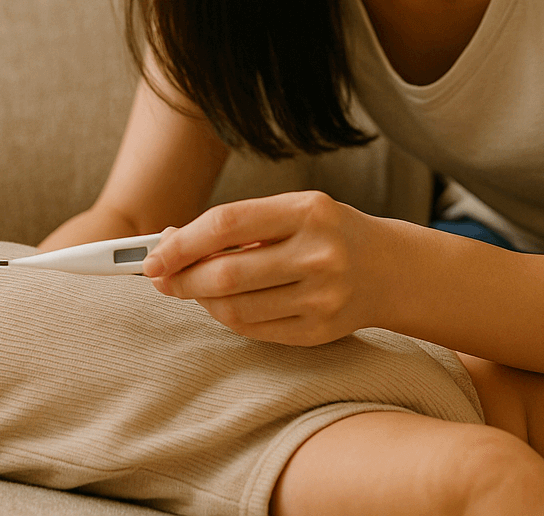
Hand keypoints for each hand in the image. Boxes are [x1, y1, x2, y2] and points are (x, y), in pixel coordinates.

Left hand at [142, 191, 389, 345]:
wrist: (390, 269)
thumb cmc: (327, 233)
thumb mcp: (291, 211)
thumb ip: (236, 225)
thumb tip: (169, 243)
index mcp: (308, 211)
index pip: (227, 224)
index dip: (182, 243)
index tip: (153, 256)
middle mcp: (319, 254)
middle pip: (226, 274)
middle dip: (182, 279)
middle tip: (161, 278)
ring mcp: (322, 297)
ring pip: (235, 309)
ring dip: (200, 301)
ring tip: (192, 288)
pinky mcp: (320, 331)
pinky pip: (254, 331)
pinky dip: (227, 317)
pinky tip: (223, 304)